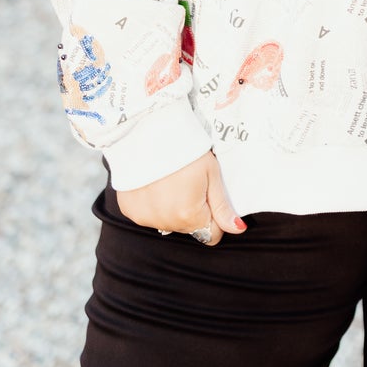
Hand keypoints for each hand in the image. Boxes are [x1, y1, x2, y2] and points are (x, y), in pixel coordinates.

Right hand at [115, 151, 244, 243]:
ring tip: (169, 181)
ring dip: (172, 208)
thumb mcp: (211, 173)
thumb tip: (237, 228)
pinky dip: (152, 203)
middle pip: (188, 228)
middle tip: (188, 183)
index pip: (210, 235)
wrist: (147, 130)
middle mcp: (164, 222)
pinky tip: (154, 183)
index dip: (214, 216)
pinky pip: (148, 214)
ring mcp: (144, 217)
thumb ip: (222, 206)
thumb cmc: (185, 148)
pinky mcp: (129, 210)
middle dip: (193, 211)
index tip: (207, 194)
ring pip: (168, 222)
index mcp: (188, 216)